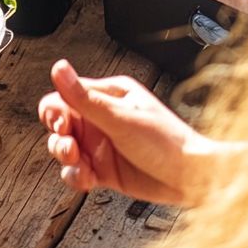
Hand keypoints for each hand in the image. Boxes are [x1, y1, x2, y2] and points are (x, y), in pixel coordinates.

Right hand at [38, 59, 218, 205]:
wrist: (192, 179)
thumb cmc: (167, 143)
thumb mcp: (121, 118)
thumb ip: (85, 97)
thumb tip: (59, 68)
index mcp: (107, 97)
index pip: (65, 96)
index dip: (56, 112)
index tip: (62, 125)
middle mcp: (101, 119)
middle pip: (59, 124)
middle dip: (59, 137)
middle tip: (71, 147)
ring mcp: (101, 145)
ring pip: (64, 149)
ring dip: (65, 158)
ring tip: (79, 163)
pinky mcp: (103, 170)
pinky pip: (76, 172)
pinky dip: (76, 176)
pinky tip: (87, 179)